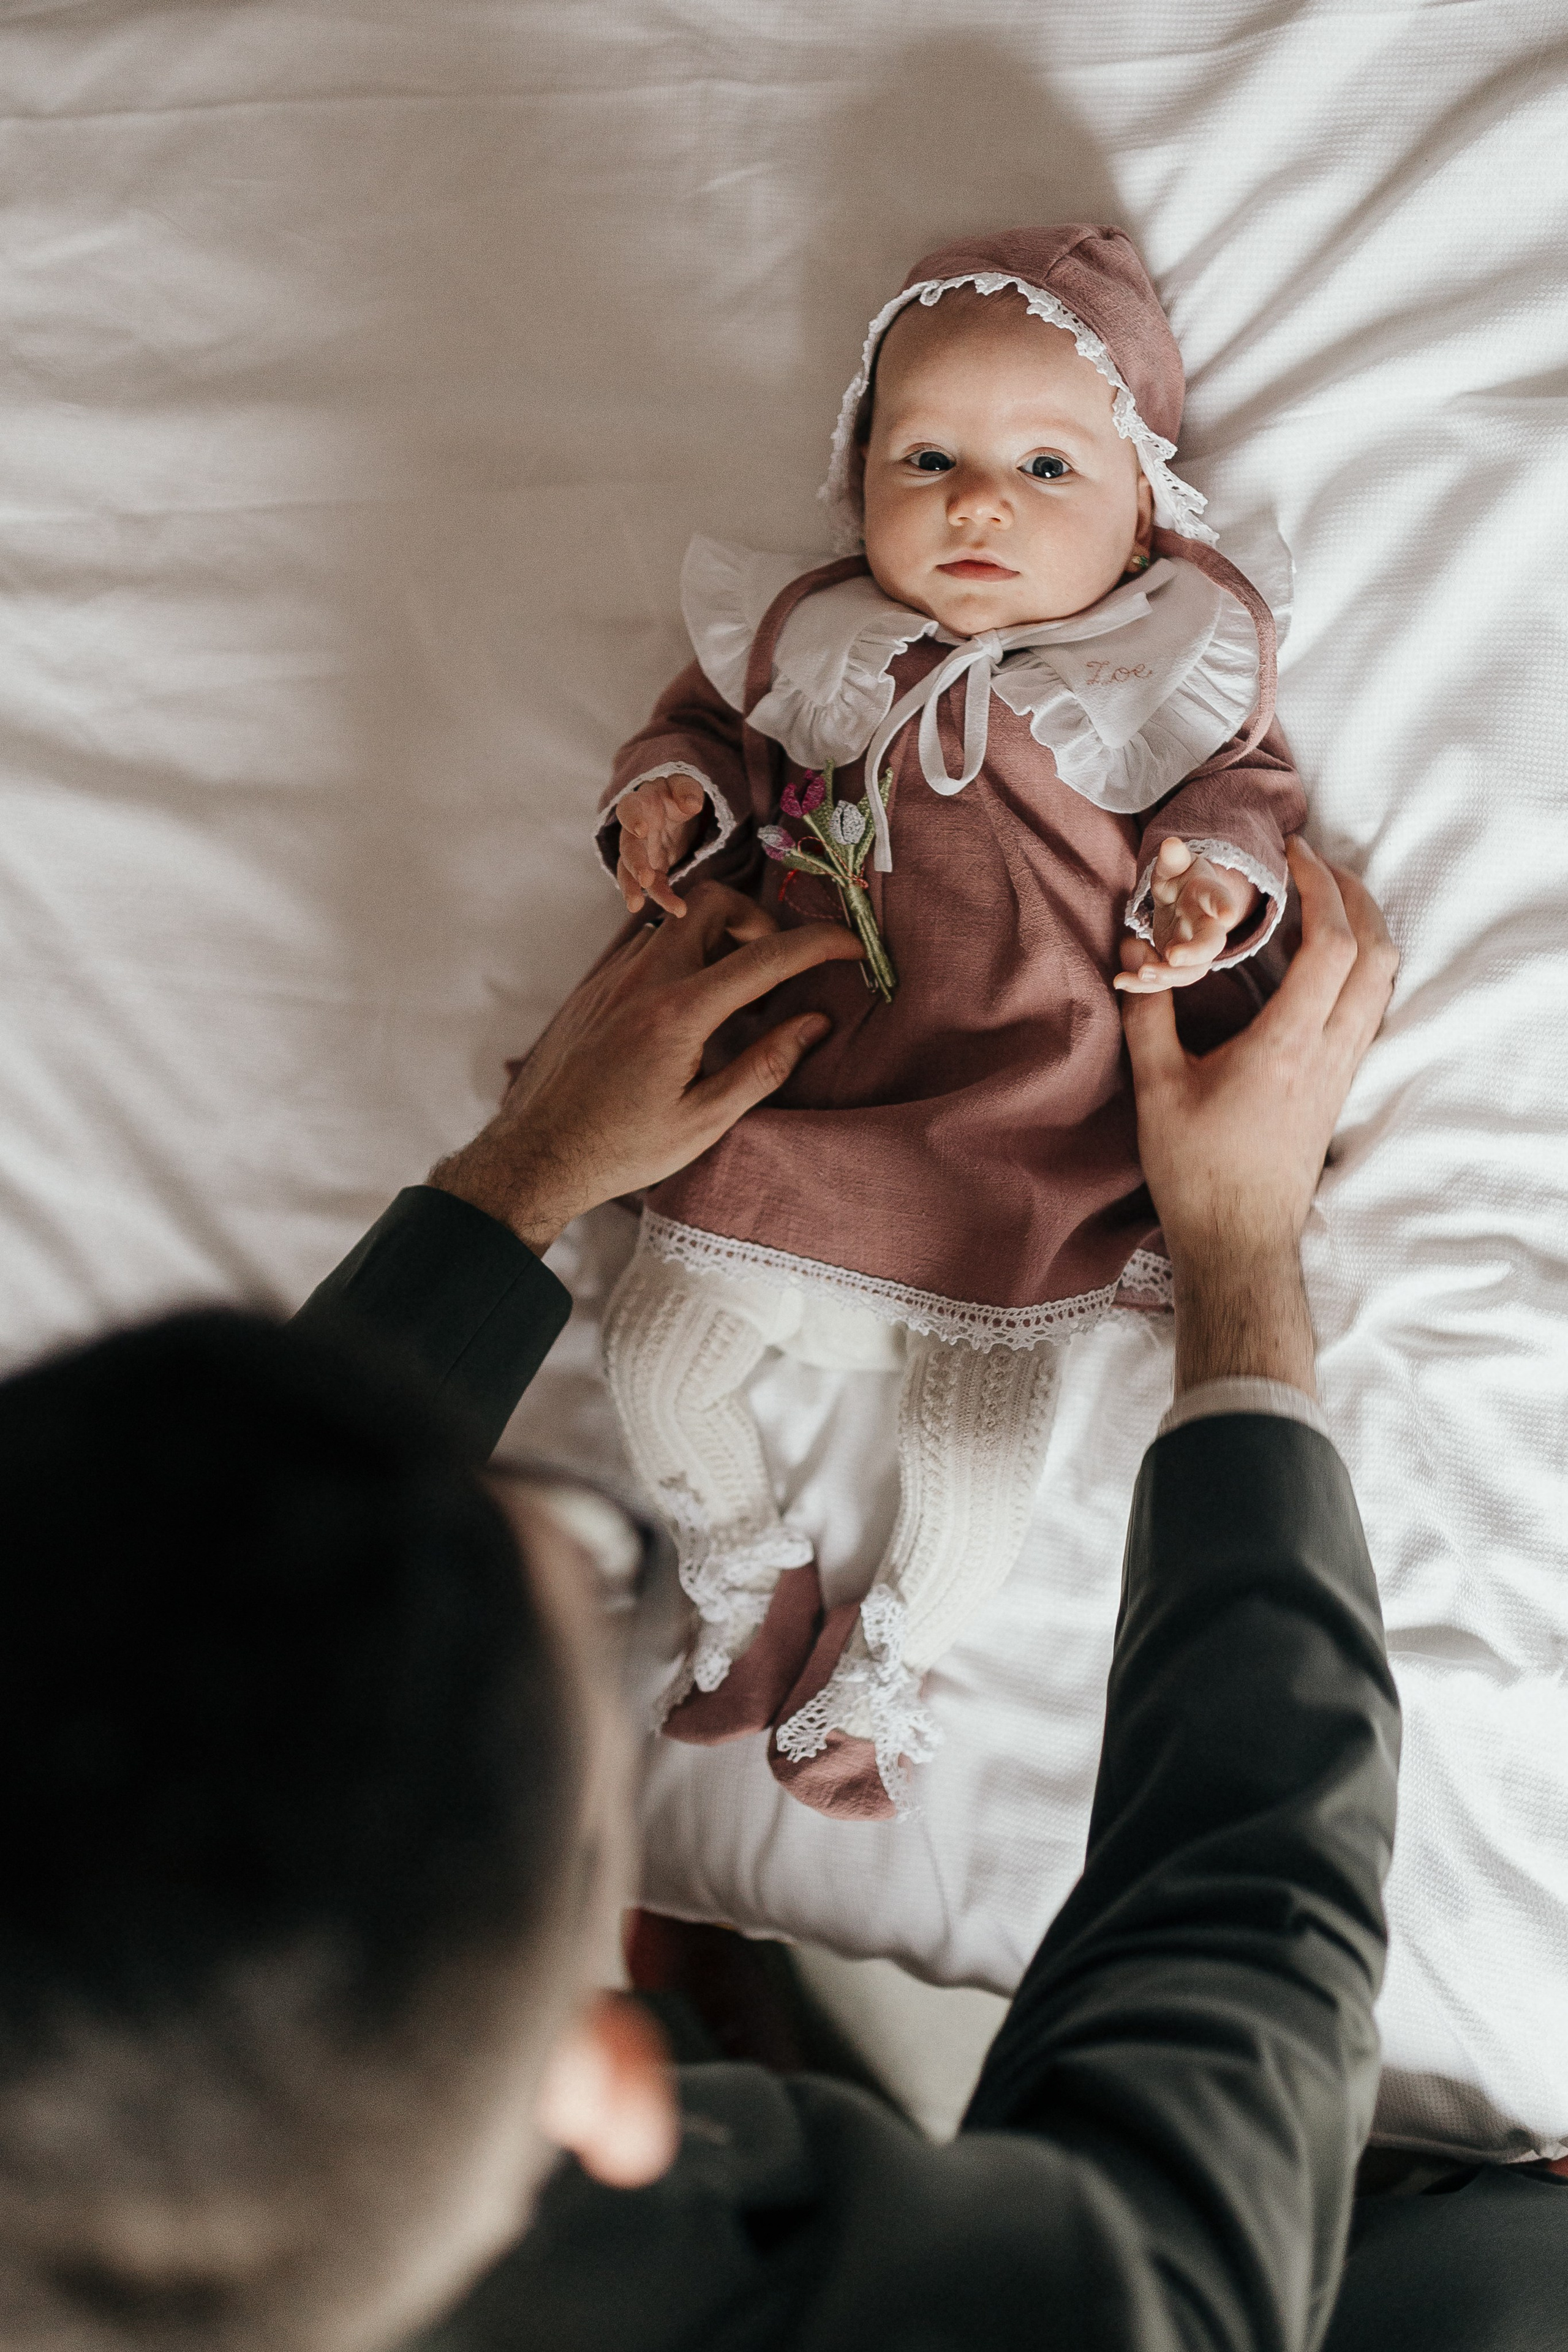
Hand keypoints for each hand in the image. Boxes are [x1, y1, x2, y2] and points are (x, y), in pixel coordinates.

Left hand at [430, 880, 864, 1251]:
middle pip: (713, 902)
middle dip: (758, 921)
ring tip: (733, 998)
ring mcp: (612, 977)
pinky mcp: (594, 986)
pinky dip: (682, 956)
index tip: (851, 946)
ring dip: (718, 939)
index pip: (766, 957)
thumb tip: (814, 1023)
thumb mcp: (704, 1120)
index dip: (819, 944)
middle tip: (773, 970)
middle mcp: (643, 979)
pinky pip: (646, 945)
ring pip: (677, 920)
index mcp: (678, 1014)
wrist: (538, 1155)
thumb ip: (765, 1066)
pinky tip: (688, 1008)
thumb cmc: (621, 1149)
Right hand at [615, 775, 707, 918]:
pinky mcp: (653, 869)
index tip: (640, 829)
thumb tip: (691, 804)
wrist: (674, 808)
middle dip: (634, 863)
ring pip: (631, 873)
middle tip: (643, 878)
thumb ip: (686, 790)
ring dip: (633, 889)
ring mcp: (641, 853)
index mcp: (640, 804)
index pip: (629, 810)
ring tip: (636, 907)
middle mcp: (634, 832)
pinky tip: (678, 909)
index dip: (632, 819)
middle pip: (628, 848)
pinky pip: (655, 885)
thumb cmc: (674, 792)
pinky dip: (664, 898)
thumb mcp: (684, 784)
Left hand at [1113, 838, 1259, 991]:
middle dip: (1195, 953)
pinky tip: (1121, 981)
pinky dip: (1143, 984)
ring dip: (1166, 976)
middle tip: (1173, 957)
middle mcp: (1207, 927)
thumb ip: (1173, 859)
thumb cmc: (1181, 877)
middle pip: (1210, 944)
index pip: (1220, 899)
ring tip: (1139, 974)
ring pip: (1190, 971)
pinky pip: (1164, 978)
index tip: (1228, 914)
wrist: (1182, 899)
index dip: (1224, 905)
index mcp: (1209, 896)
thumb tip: (1170, 845)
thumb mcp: (1175, 865)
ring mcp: (1193, 949)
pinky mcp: (1175, 964)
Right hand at [1118, 837, 1396, 1392]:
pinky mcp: (1340, 1086)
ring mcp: (1343, 1070)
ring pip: (1383, 981)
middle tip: (1317, 865)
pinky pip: (1371, 1007)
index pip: (1333, 944)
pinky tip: (1325, 961)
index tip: (1294, 854)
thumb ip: (1149, 1014)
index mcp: (1288, 1045)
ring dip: (1365, 929)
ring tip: (1324, 901)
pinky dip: (1360, 966)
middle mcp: (1330, 1052)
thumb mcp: (1157, 1088)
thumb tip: (1135, 951)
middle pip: (1378, 952)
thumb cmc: (1196, 1171)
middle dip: (1356, 895)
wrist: (1239, 1242)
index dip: (1322, 887)